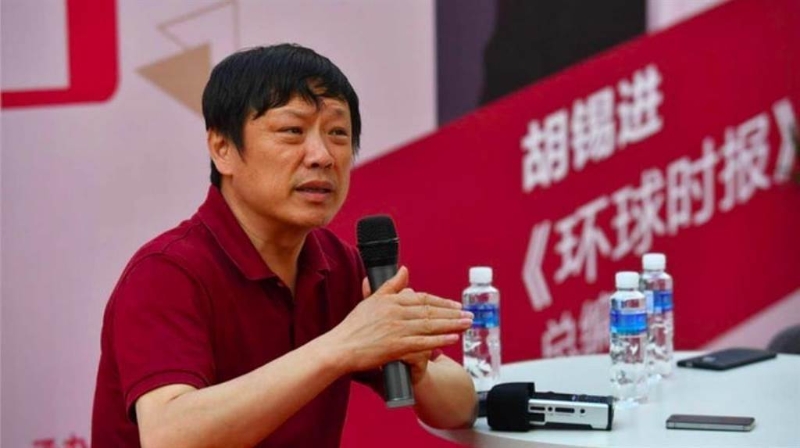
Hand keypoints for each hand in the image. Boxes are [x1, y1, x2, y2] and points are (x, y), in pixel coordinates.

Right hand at [326, 266, 471, 374]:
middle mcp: (396, 313)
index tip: (456, 305)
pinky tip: (453, 338)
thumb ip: (390, 285)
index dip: (441, 302)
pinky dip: (439, 340)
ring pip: (430, 325)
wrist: (340, 347)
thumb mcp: (371, 299)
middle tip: (470, 314)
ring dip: (452, 324)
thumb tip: (404, 270)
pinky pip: (423, 342)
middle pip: (430, 311)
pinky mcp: (396, 346)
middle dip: (452, 313)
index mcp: (391, 300)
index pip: (422, 299)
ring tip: (467, 323)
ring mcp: (397, 329)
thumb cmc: (354, 326)